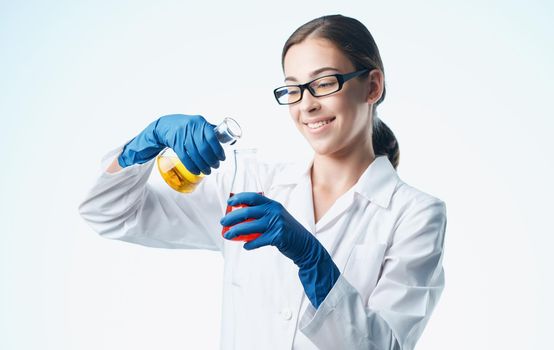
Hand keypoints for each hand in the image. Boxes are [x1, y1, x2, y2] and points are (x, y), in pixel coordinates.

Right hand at [118, 114, 224, 174]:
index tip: (222, 158)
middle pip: (204, 148)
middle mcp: (192, 128)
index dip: (218, 150)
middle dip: (211, 160)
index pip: (212, 138)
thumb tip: (227, 138)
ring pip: (195, 154)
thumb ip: (211, 130)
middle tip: (216, 166)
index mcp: (200, 122)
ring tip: (208, 171)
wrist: (165, 125)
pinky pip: (184, 158)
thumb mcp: (199, 123)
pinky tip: (197, 171)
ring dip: (203, 165)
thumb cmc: (186, 125)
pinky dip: (192, 166)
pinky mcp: (175, 143)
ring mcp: (182, 135)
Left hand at [220, 192, 339, 307]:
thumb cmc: (287, 231)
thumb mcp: (277, 217)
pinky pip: (258, 240)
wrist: (305, 245)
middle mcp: (274, 211)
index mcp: (273, 205)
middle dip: (232, 217)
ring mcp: (276, 224)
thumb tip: (240, 217)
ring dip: (236, 231)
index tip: (230, 202)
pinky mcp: (277, 236)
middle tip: (223, 222)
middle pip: (247, 212)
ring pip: (249, 227)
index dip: (240, 198)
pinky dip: (250, 244)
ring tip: (228, 235)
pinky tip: (246, 246)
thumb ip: (262, 215)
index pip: (253, 197)